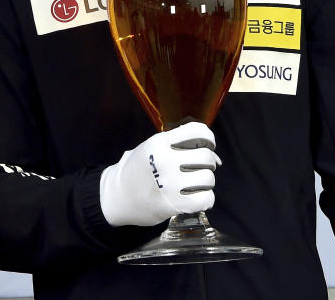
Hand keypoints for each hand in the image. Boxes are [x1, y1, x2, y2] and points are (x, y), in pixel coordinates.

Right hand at [99, 121, 220, 226]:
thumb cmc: (136, 170)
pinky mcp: (174, 204)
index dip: (208, 138)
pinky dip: (206, 199)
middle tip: (199, 168)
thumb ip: (176, 146)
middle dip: (208, 162)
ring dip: (206, 182)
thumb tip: (216, 157)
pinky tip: (197, 198)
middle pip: (206, 156)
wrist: (118, 196)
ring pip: (208, 178)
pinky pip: (205, 199)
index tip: (206, 146)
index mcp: (159, 142)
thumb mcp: (150, 148)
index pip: (198, 131)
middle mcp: (166, 160)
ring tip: (195, 184)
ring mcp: (170, 183)